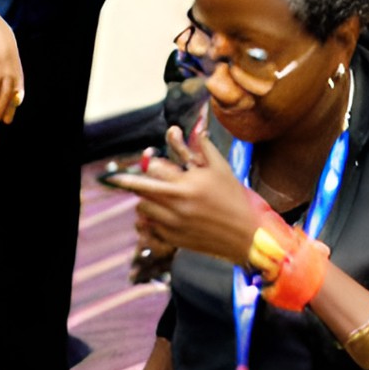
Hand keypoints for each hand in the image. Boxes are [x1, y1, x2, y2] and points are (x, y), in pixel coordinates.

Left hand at [110, 134, 256, 265]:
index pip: (153, 169)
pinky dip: (151, 219)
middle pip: (140, 190)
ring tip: (153, 196)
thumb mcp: (222, 169)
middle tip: (122, 179)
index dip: (148, 163)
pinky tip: (161, 214)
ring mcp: (174, 223)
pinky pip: (150, 227)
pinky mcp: (174, 239)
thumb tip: (196, 130)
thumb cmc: (234, 199)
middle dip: (130, 182)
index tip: (146, 160)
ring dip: (144, 200)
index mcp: (187, 184)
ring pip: (142, 208)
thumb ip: (205, 147)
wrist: (246, 235)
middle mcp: (177, 204)